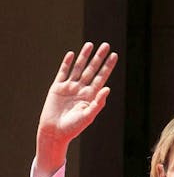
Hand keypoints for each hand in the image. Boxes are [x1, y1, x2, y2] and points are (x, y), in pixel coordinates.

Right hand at [36, 42, 117, 176]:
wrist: (55, 131)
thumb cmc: (73, 127)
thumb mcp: (88, 115)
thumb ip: (98, 102)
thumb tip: (107, 88)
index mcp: (91, 95)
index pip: (102, 77)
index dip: (108, 66)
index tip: (114, 55)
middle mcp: (82, 89)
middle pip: (92, 69)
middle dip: (99, 58)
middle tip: (106, 45)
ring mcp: (69, 87)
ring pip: (78, 68)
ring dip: (84, 56)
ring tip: (90, 44)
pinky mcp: (57, 87)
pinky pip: (63, 72)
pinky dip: (67, 63)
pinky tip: (72, 54)